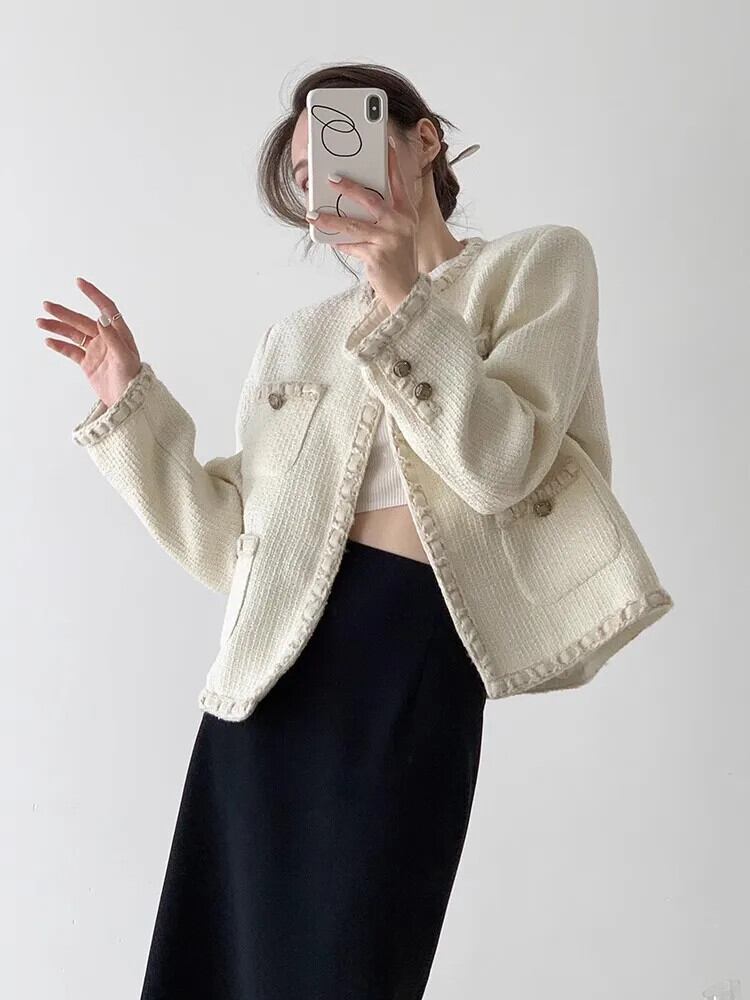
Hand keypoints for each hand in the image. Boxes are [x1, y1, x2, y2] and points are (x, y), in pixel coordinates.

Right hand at [38, 278, 142, 407]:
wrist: (127, 402)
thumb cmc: (132, 379)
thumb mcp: (125, 358)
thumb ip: (113, 338)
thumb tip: (101, 317)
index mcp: (118, 334)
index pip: (106, 309)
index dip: (94, 295)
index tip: (80, 283)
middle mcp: (106, 339)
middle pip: (82, 321)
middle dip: (64, 313)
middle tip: (47, 306)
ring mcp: (96, 350)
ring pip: (73, 334)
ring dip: (57, 327)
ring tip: (40, 322)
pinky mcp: (88, 363)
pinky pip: (71, 351)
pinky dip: (60, 345)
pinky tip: (48, 340)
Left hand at [306, 135, 420, 312]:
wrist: (406, 290)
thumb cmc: (397, 257)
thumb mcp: (396, 233)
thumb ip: (381, 217)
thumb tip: (350, 203)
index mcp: (406, 213)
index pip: (398, 182)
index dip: (392, 162)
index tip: (386, 143)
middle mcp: (400, 224)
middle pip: (371, 199)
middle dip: (350, 187)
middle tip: (332, 178)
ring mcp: (388, 240)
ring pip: (353, 225)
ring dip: (330, 219)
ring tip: (313, 215)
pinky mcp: (376, 256)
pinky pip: (350, 245)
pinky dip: (338, 243)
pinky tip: (328, 239)